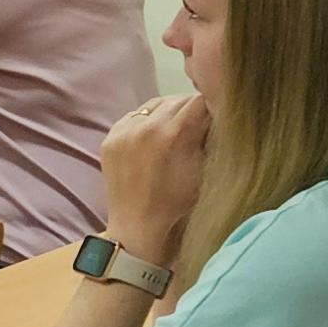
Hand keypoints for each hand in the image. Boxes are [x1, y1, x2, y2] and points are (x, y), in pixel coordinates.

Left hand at [98, 91, 210, 265]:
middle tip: (201, 124)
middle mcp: (145, 127)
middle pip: (178, 100)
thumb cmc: (179, 203)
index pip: (200, 100)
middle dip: (193, 109)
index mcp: (172, 133)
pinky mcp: (110, 139)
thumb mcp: (206, 168)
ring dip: (169, 112)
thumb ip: (210, 136)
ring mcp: (123, 132)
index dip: (213, 108)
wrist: (139, 226)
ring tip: (178, 130)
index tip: (218, 118)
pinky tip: (156, 137)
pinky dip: (147, 121)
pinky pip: (134, 116)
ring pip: (155, 104)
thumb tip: (218, 114)